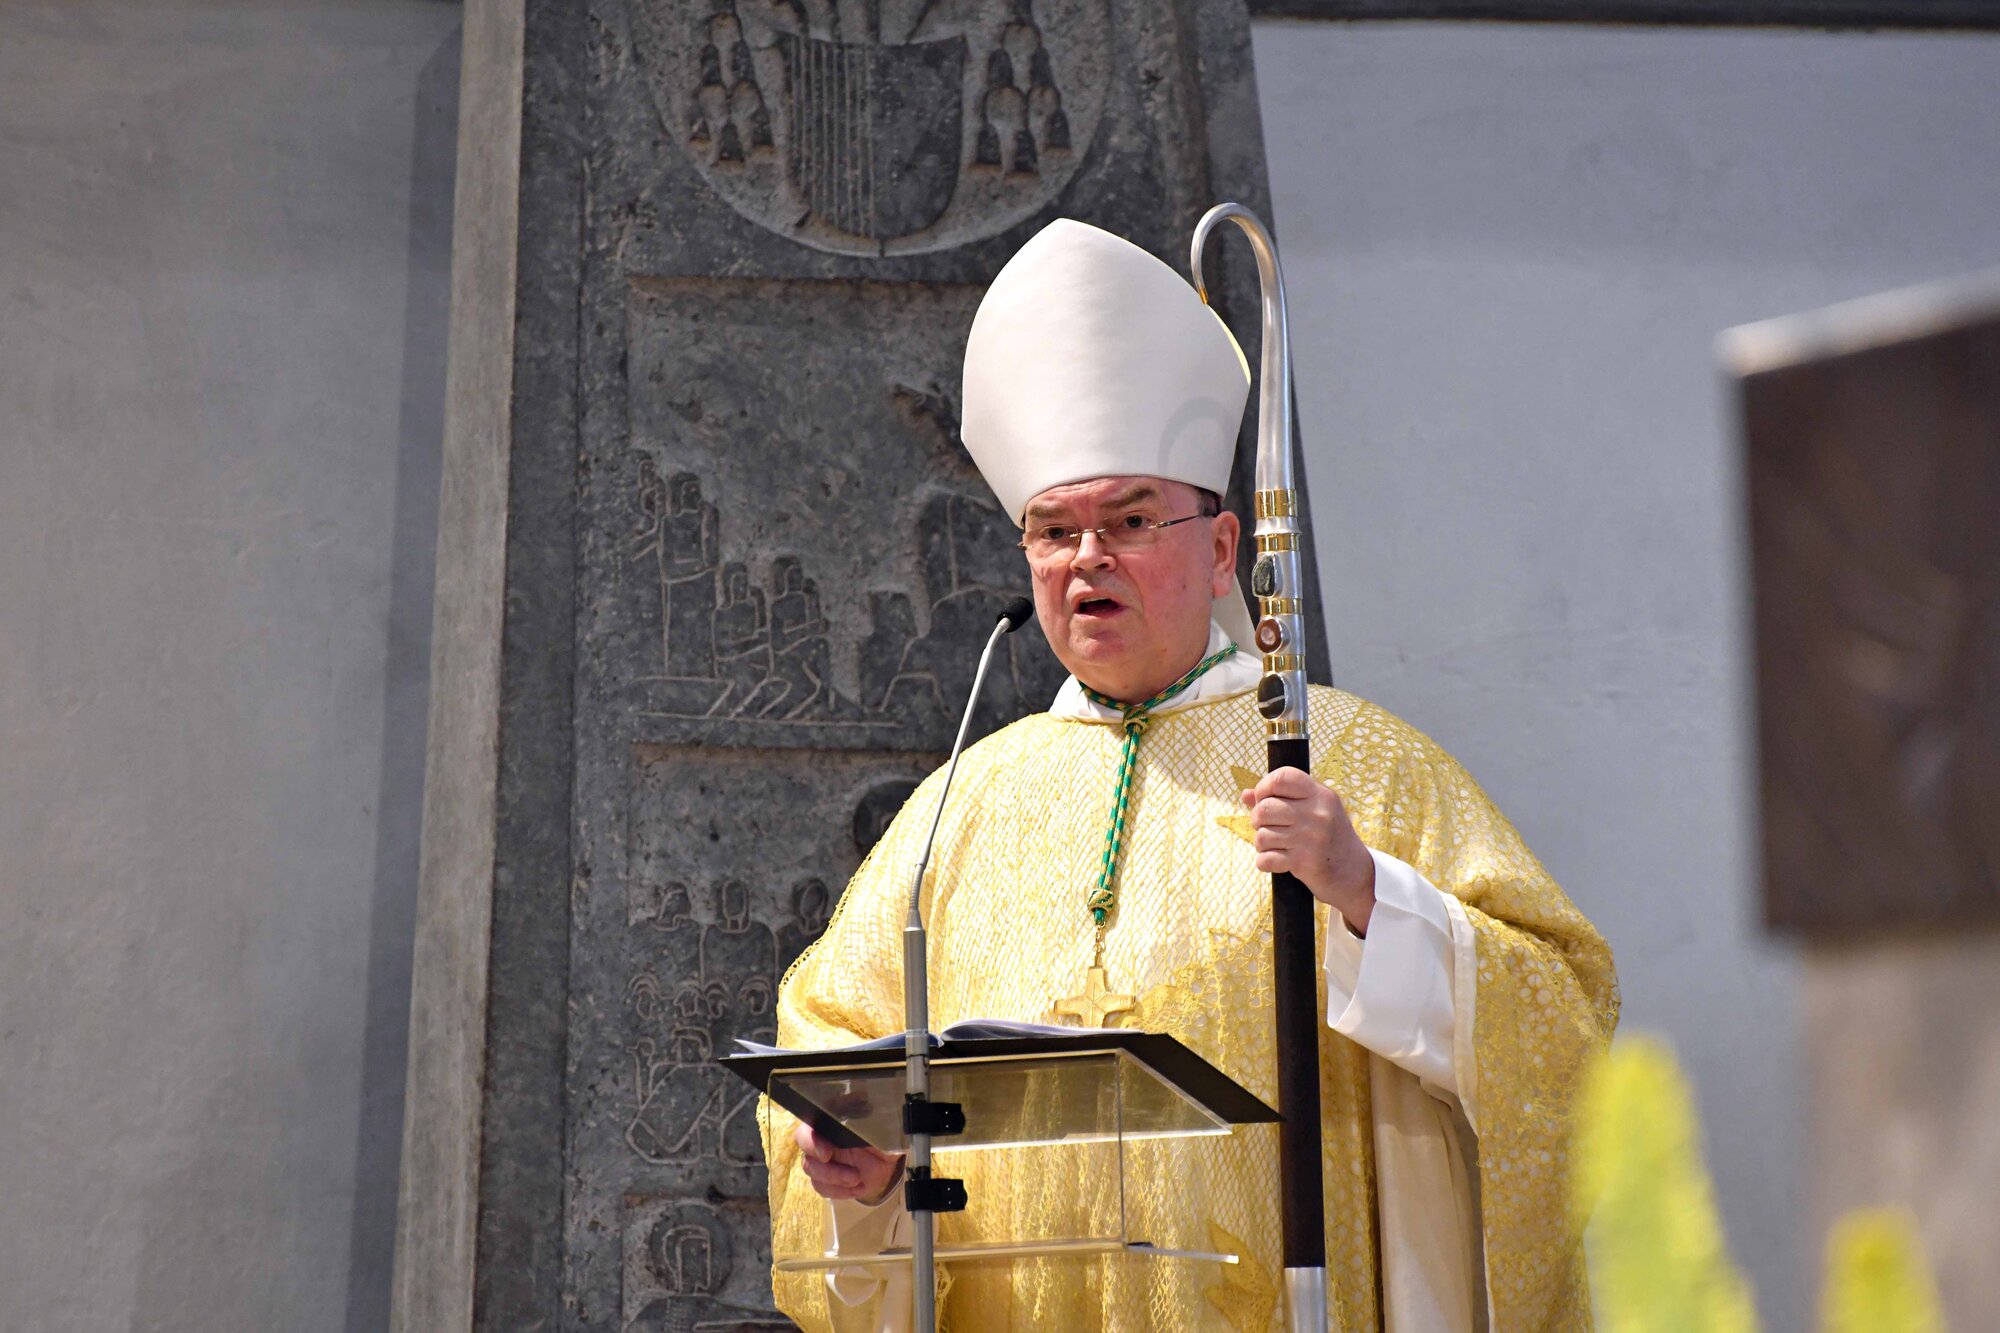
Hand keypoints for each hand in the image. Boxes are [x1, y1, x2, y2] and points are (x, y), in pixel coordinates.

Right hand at [793, 1120, 904, 1203]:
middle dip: (826, 1170)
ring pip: (814, 1176)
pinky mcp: (829, 1180)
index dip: (810, 1142)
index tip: (827, 1154)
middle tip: (850, 1175)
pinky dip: (839, 1191)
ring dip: (835, 1181)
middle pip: (807, 1158)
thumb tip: (861, 1098)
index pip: (806, 1131)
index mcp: (827, 1123)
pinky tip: (857, 1187)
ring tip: (857, 1179)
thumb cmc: (880, 1132)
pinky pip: (824, 1189)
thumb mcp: (877, 1120)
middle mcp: (820, 1142)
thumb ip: (865, 1111)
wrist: (889, 1156)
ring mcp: (823, 1162)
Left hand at [1241, 766, 1376, 932]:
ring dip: (1263, 843)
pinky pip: (1265, 859)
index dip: (1264, 787)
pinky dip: (1266, 862)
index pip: (1281, 777)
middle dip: (1258, 820)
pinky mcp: (1304, 862)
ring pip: (1262, 835)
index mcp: (1321, 795)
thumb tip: (1246, 795)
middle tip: (1269, 827)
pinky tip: (1279, 861)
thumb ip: (1283, 799)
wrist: (1357, 876)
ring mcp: (1311, 838)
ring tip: (1277, 846)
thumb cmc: (1331, 840)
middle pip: (1264, 808)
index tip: (1265, 799)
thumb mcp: (1316, 812)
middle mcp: (1317, 814)